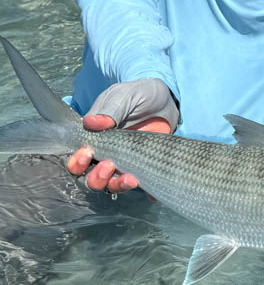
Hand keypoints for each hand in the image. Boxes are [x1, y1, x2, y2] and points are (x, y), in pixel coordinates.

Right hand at [66, 78, 178, 192]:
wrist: (166, 98)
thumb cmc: (138, 95)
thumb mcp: (124, 96)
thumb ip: (109, 110)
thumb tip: (89, 122)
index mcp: (94, 137)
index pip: (77, 158)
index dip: (77, 162)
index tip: (86, 153)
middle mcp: (105, 153)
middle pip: (89, 177)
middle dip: (95, 178)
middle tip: (108, 165)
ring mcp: (125, 161)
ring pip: (111, 184)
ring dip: (116, 184)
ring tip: (129, 177)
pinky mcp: (143, 166)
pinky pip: (139, 183)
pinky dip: (142, 189)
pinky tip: (146, 187)